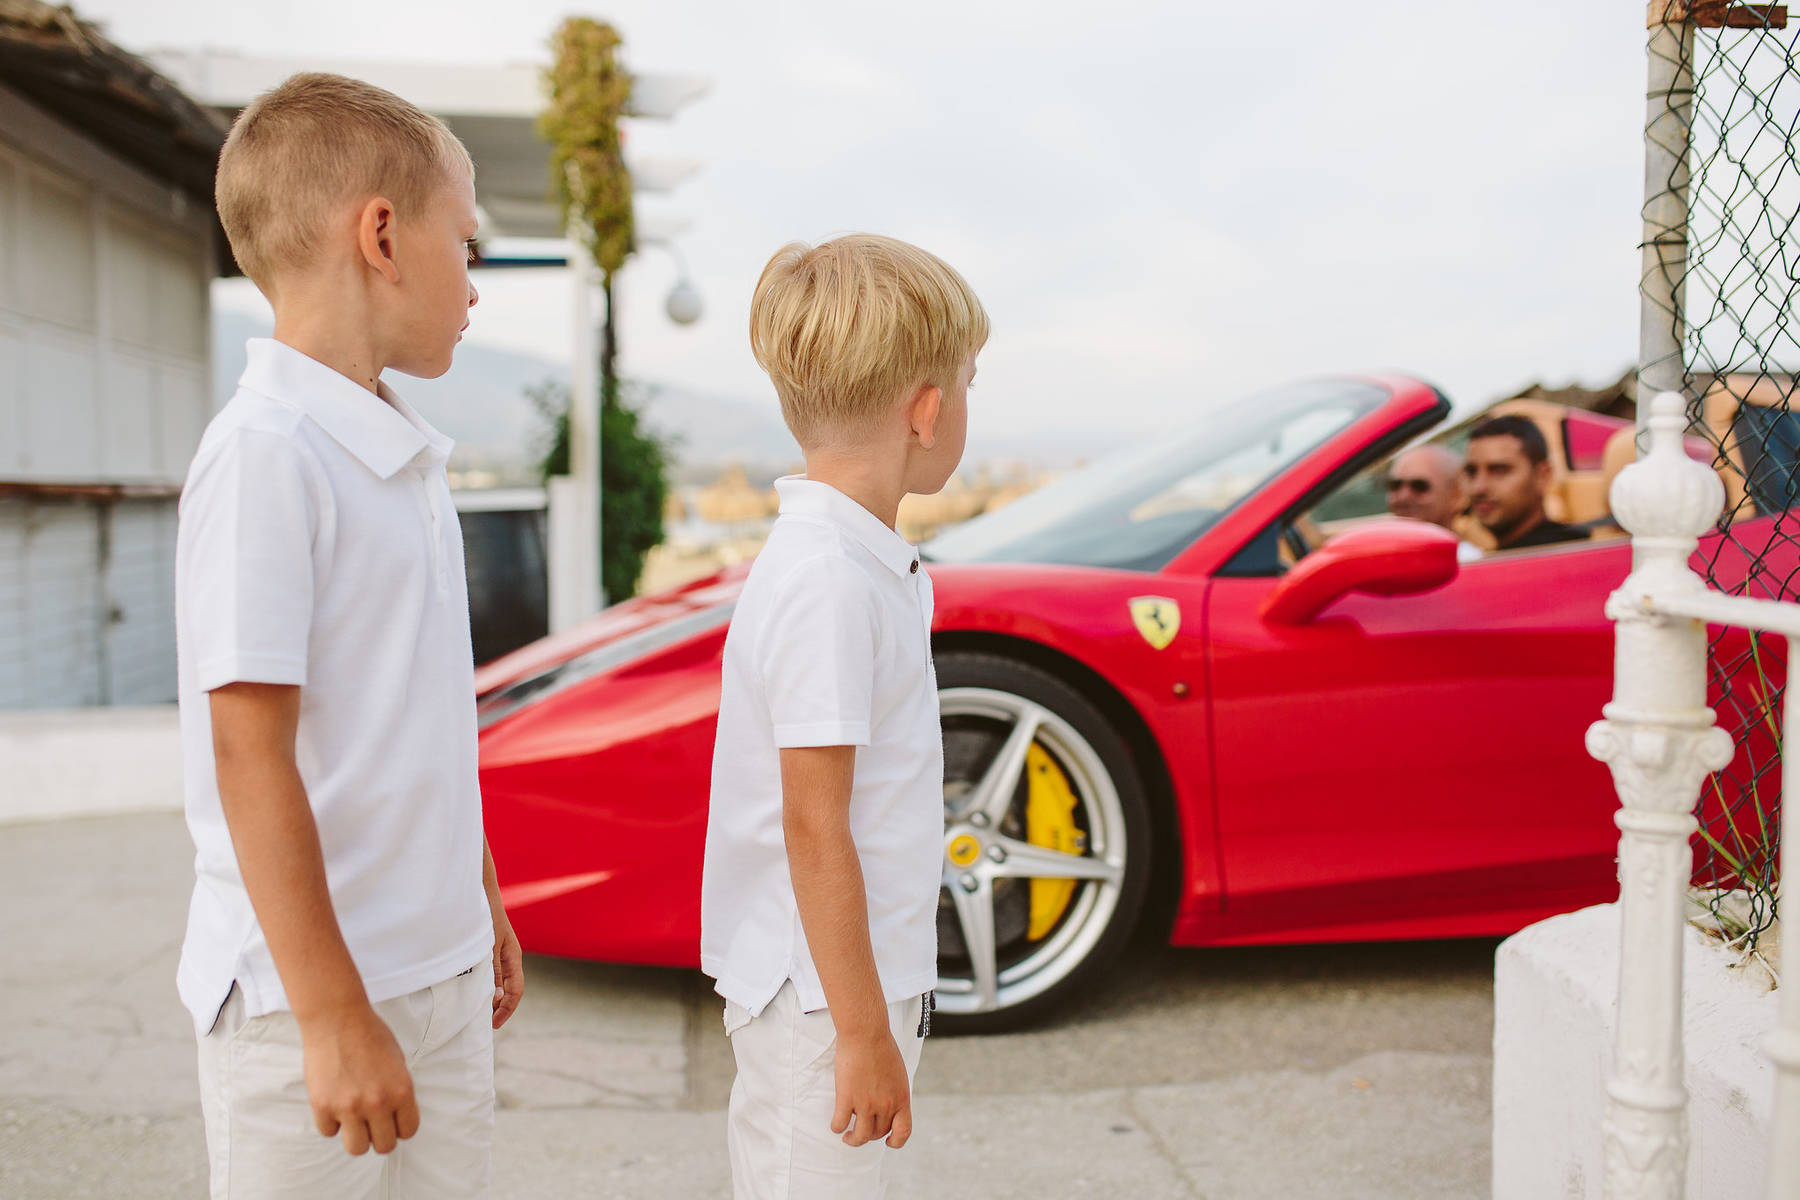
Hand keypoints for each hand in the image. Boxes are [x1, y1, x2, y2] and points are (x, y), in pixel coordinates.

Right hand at [300, 1006, 418, 1155]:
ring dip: (355, 1136)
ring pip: (356, 1148)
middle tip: (372, 1123)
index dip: (400, 1127)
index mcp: (402, 1090)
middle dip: (379, 1136)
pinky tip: (333, 1102)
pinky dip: (330, 1122)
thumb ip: (397, 1091)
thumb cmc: (369, 1035)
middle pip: (384, 1146)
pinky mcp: (323, 1106)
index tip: (392, 1121)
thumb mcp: (398, 1062)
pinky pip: (328, 1132)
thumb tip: (396, 1116)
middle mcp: (378, 1103)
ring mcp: (349, 1107)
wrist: (338, 1019)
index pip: (408, 1131)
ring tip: (352, 1119)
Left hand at [490, 897, 523, 1029]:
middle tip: (485, 1022)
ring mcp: (501, 953)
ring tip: (478, 1010)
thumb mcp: (487, 946)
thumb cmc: (484, 917)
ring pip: (501, 982)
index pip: (516, 990)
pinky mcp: (490, 949)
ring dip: (492, 997)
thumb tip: (498, 996)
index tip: (493, 1024)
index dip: (506, 1009)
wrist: (479, 892)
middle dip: (500, 1007)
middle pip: (510, 989)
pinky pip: (492, 973)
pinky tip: (473, 989)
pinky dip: (486, 986)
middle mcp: (510, 957)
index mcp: (513, 957)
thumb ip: (493, 971)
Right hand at [830, 1030, 912, 1148]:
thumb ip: (894, 1092)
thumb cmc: (881, 1046)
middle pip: (878, 1133)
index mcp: (901, 1098)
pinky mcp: (847, 1098)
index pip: (904, 1132)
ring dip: (853, 1139)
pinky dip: (837, 1127)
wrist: (866, 1033)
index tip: (888, 1142)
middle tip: (861, 1129)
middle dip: (870, 1134)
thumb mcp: (898, 1074)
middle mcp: (886, 1105)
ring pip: (860, 1136)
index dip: (896, 1142)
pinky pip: (840, 1123)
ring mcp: (866, 1103)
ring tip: (847, 1136)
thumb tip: (888, 1104)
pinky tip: (837, 1124)